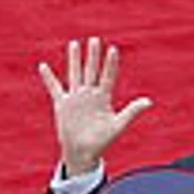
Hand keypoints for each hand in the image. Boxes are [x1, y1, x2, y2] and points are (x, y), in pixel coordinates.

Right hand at [38, 37, 151, 176]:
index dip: (110, 64)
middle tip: (95, 40)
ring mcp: (76, 98)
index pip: (108, 76)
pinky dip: (48, 78)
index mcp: (103, 98)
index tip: (113, 49)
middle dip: (93, 56)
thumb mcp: (118, 125)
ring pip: (75, 74)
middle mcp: (90, 95)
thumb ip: (132, 111)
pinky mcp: (62, 104)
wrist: (83, 153)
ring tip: (75, 44)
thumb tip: (149, 101)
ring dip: (75, 60)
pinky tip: (43, 66)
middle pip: (91, 70)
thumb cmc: (102, 141)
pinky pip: (54, 88)